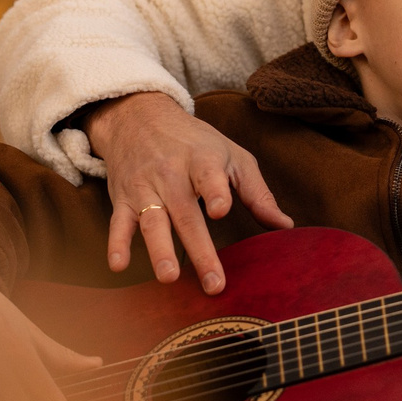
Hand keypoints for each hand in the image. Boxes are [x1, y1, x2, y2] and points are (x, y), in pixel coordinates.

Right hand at [84, 91, 292, 293]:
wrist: (139, 117)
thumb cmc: (195, 142)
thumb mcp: (231, 156)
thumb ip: (257, 192)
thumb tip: (284, 226)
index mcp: (202, 161)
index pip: (208, 176)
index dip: (215, 192)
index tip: (221, 210)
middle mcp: (171, 175)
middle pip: (185, 214)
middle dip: (199, 250)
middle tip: (213, 283)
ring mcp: (145, 188)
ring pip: (152, 221)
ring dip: (159, 250)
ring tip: (169, 277)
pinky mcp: (124, 199)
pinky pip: (119, 223)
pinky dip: (116, 244)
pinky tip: (118, 265)